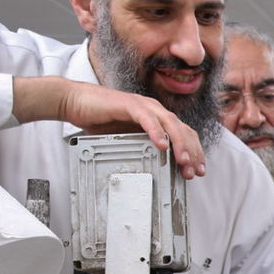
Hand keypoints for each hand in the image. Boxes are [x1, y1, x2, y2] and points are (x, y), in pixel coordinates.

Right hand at [11, 76, 206, 179]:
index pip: (185, 134)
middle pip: (183, 130)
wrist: (75, 102)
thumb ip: (143, 149)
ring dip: (179, 143)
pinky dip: (156, 131)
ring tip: (183, 160)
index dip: (195, 152)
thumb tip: (158, 169)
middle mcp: (155, 110)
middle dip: (192, 152)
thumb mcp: (127, 140)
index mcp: (158, 119)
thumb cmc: (100, 121)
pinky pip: (147, 118)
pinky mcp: (129, 105)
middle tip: (194, 171)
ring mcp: (143, 106)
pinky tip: (162, 144)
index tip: (198, 171)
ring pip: (170, 124)